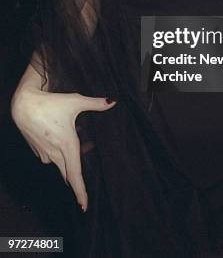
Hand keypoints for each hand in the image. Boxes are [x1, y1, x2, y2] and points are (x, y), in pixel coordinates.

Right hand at [11, 87, 116, 210]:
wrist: (23, 105)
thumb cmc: (51, 103)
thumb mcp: (75, 101)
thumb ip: (95, 103)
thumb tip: (113, 101)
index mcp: (67, 146)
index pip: (75, 175)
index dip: (80, 192)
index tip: (84, 206)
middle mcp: (55, 154)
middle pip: (68, 173)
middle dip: (78, 174)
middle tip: (88, 168)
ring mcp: (45, 154)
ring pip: (61, 162)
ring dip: (70, 156)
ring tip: (79, 138)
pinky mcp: (37, 150)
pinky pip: (52, 156)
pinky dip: (60, 151)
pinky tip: (62, 136)